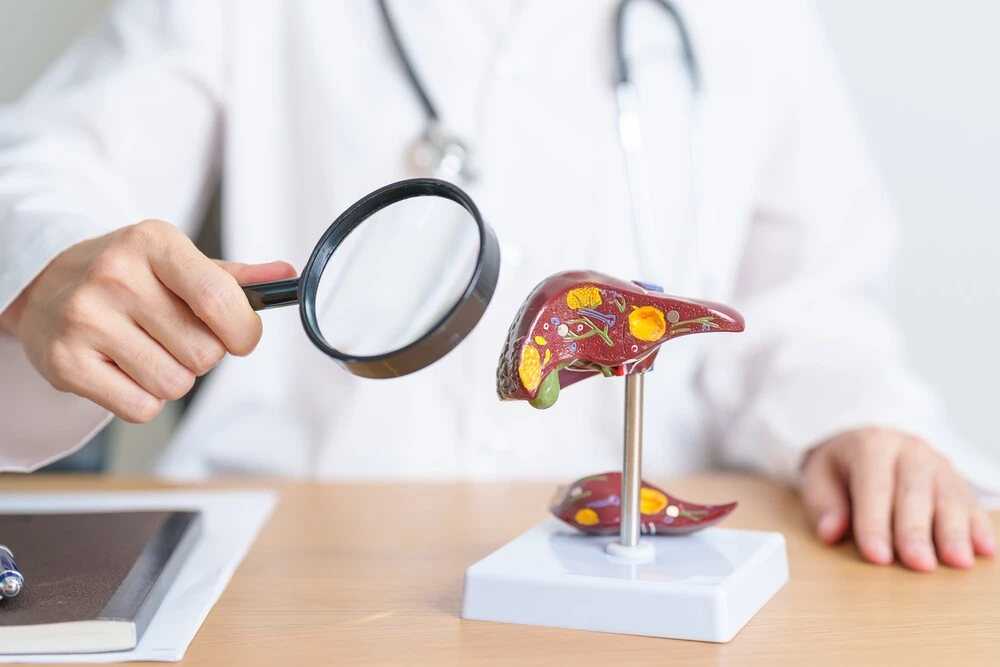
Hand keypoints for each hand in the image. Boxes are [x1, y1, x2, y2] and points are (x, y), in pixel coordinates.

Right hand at [0, 220, 295, 422]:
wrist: (45, 287)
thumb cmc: (126, 276)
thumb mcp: (177, 261)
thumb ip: (235, 277)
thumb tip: (286, 276)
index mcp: (153, 242)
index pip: (219, 298)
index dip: (243, 331)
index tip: (240, 337)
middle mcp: (116, 276)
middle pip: (204, 352)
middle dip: (203, 354)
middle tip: (176, 336)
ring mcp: (86, 319)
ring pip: (175, 384)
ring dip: (174, 377)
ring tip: (147, 349)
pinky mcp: (66, 363)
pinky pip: (141, 407)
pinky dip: (144, 398)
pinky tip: (124, 368)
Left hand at [801, 428, 995, 571]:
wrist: (866, 439)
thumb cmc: (842, 466)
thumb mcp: (819, 477)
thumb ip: (824, 504)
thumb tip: (831, 532)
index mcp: (871, 446)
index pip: (874, 487)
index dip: (874, 523)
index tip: (876, 556)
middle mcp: (909, 450)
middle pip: (915, 492)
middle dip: (916, 531)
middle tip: (919, 564)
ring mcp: (937, 463)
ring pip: (948, 496)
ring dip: (954, 531)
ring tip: (957, 562)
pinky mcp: (956, 478)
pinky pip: (969, 502)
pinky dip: (978, 526)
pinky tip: (983, 549)